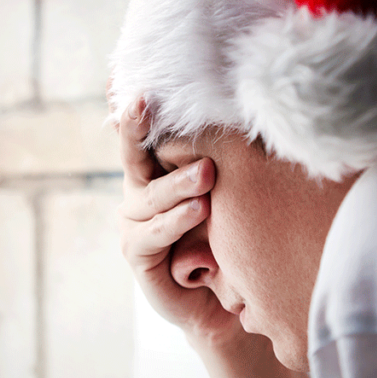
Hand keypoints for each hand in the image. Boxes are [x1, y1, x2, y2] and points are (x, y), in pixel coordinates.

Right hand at [116, 99, 240, 343]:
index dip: (135, 107)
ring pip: (150, 195)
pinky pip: (153, 233)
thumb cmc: (227, 236)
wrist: (224, 299)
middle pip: (133, 152)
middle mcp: (140, 189)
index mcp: (158, 167)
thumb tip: (248, 112)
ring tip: (207, 174)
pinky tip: (198, 210)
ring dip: (178, 183)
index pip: (145, 131)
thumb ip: (223, 159)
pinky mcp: (137, 252)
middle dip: (137, 125)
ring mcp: (135, 221)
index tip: (129, 78)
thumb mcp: (228, 192)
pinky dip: (176, 220)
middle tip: (146, 101)